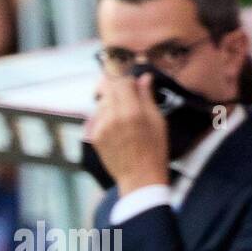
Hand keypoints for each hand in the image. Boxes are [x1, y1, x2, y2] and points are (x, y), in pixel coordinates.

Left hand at [85, 71, 169, 193]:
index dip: (128, 75)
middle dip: (117, 85)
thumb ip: (147, 97)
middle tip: (127, 88)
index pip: (123, 81)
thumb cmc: (155, 149)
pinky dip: (105, 113)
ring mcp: (100, 127)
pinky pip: (97, 116)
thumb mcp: (157, 121)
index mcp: (131, 112)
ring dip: (111, 99)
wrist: (139, 177)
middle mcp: (112, 117)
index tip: (133, 74)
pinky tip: (116, 121)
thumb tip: (143, 77)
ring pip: (102, 102)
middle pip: (109, 89)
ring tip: (124, 108)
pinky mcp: (94, 136)